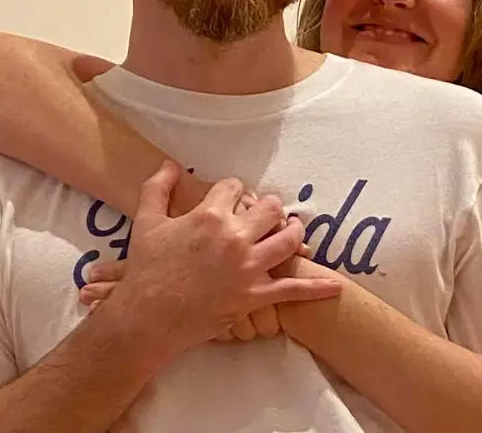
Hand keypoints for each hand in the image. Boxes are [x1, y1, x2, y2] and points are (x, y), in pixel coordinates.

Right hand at [101, 161, 342, 355]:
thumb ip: (157, 188)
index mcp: (210, 215)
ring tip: (293, 229)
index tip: (228, 198)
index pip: (233, 187)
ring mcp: (248, 267)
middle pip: (268, 208)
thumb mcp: (146, 221)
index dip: (231, 190)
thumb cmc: (146, 268)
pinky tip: (335, 284)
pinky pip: (292, 290)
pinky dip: (315, 287)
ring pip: (287, 240)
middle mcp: (235, 237)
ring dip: (293, 232)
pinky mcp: (254, 295)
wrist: (147, 316)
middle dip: (267, 207)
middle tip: (264, 213)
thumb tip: (170, 165)